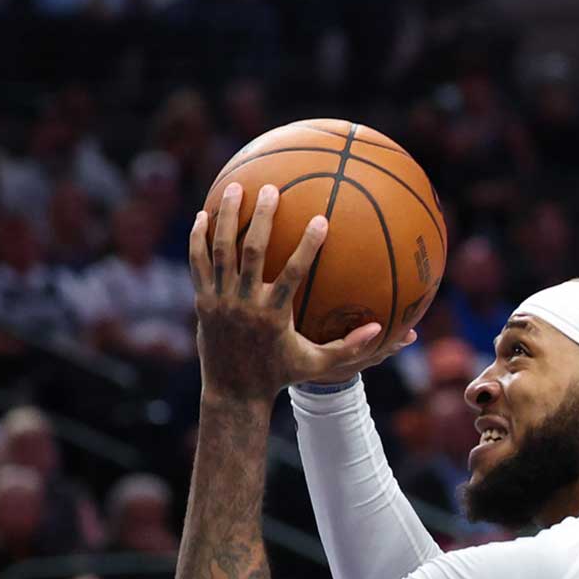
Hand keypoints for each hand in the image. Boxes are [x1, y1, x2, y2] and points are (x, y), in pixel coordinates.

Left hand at [189, 182, 384, 401]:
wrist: (232, 391)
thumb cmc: (280, 375)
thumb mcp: (316, 363)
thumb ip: (348, 346)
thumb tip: (380, 329)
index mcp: (273, 315)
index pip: (292, 274)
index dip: (307, 246)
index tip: (320, 220)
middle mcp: (244, 303)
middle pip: (251, 252)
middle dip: (260, 217)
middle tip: (271, 189)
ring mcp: (219, 301)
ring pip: (220, 251)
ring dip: (225, 217)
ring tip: (234, 187)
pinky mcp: (201, 301)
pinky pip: (198, 263)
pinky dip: (199, 238)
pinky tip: (202, 214)